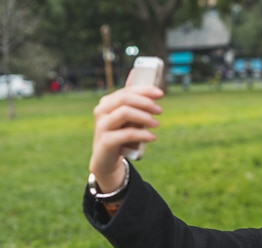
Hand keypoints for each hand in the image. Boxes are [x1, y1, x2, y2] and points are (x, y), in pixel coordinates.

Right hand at [89, 74, 163, 191]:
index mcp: (107, 102)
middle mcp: (101, 111)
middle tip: (160, 110)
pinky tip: (152, 137)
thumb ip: (131, 99)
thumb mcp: (126, 117)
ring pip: (125, 113)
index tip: (160, 94)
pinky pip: (127, 133)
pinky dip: (142, 134)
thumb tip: (135, 72)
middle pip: (125, 99)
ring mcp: (101, 126)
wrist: (106, 160)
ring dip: (144, 117)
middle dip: (145, 102)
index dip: (144, 90)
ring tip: (156, 124)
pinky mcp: (106, 141)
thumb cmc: (119, 135)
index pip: (126, 91)